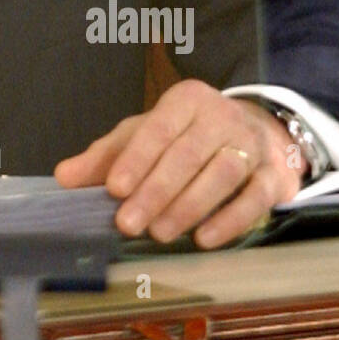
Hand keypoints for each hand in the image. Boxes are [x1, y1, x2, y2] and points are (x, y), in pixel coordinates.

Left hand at [54, 78, 303, 247]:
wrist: (256, 133)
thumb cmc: (187, 137)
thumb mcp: (145, 136)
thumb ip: (106, 157)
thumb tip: (64, 177)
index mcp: (186, 101)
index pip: (157, 128)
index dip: (135, 159)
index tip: (114, 189)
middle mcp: (221, 116)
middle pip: (188, 153)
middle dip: (156, 191)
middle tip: (128, 224)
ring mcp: (252, 144)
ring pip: (222, 173)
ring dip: (188, 206)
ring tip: (159, 233)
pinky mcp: (274, 176)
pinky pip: (254, 198)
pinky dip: (230, 220)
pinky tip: (204, 239)